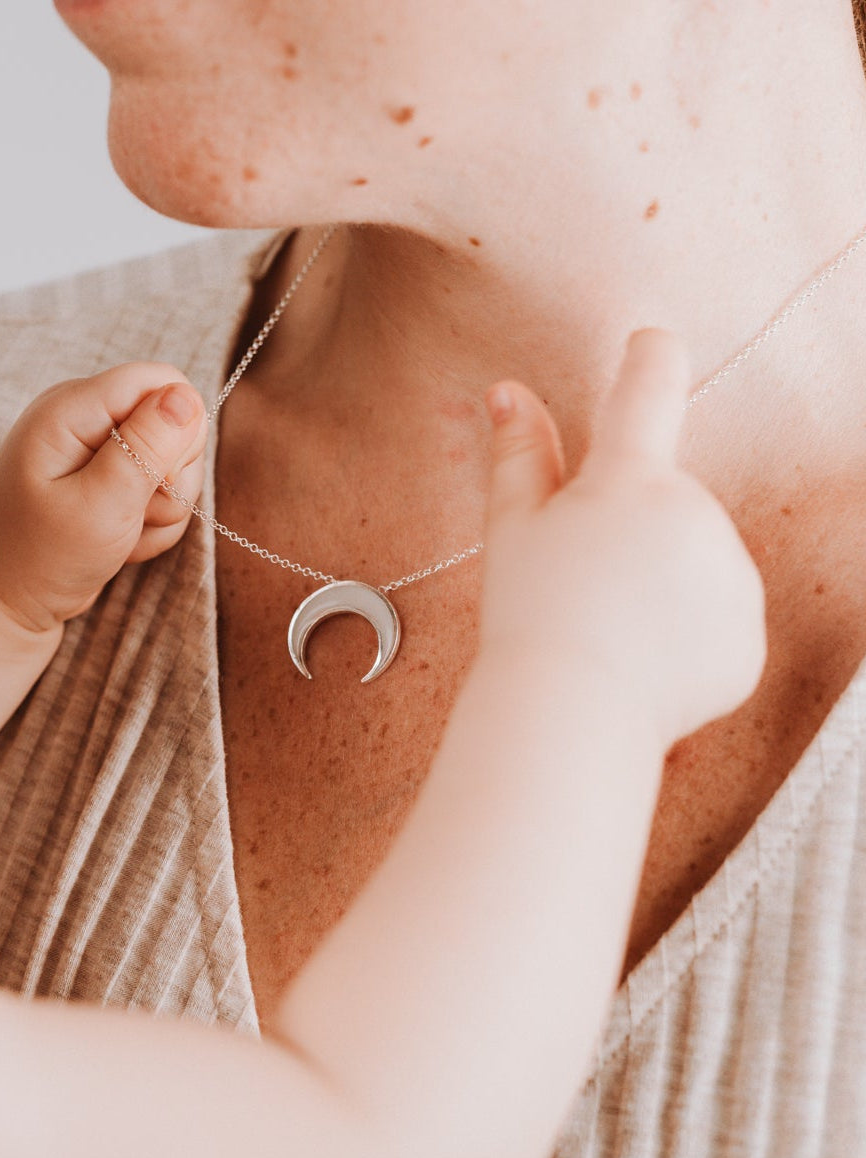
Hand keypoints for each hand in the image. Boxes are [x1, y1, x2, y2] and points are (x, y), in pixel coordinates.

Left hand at [0, 362, 207, 631]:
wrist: (2, 601)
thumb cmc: (39, 557)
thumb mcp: (100, 506)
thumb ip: (146, 448)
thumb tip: (188, 396)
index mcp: (73, 408)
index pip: (162, 381)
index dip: (178, 429)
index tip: (157, 480)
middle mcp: (88, 418)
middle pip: (175, 422)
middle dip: (170, 479)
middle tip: (131, 515)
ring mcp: (99, 449)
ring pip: (174, 463)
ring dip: (161, 510)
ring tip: (119, 535)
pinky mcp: (109, 477)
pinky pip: (160, 491)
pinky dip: (150, 524)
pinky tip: (118, 543)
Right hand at [477, 329, 766, 749]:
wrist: (572, 714)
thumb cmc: (530, 617)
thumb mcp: (512, 530)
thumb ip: (519, 455)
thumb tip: (507, 392)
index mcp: (630, 479)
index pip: (649, 388)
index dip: (648, 358)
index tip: (648, 344)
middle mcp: (696, 514)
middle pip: (668, 500)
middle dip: (636, 529)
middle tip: (588, 583)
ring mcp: (731, 576)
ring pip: (696, 561)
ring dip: (662, 582)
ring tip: (614, 628)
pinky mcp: (749, 636)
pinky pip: (717, 618)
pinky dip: (685, 634)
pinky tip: (642, 658)